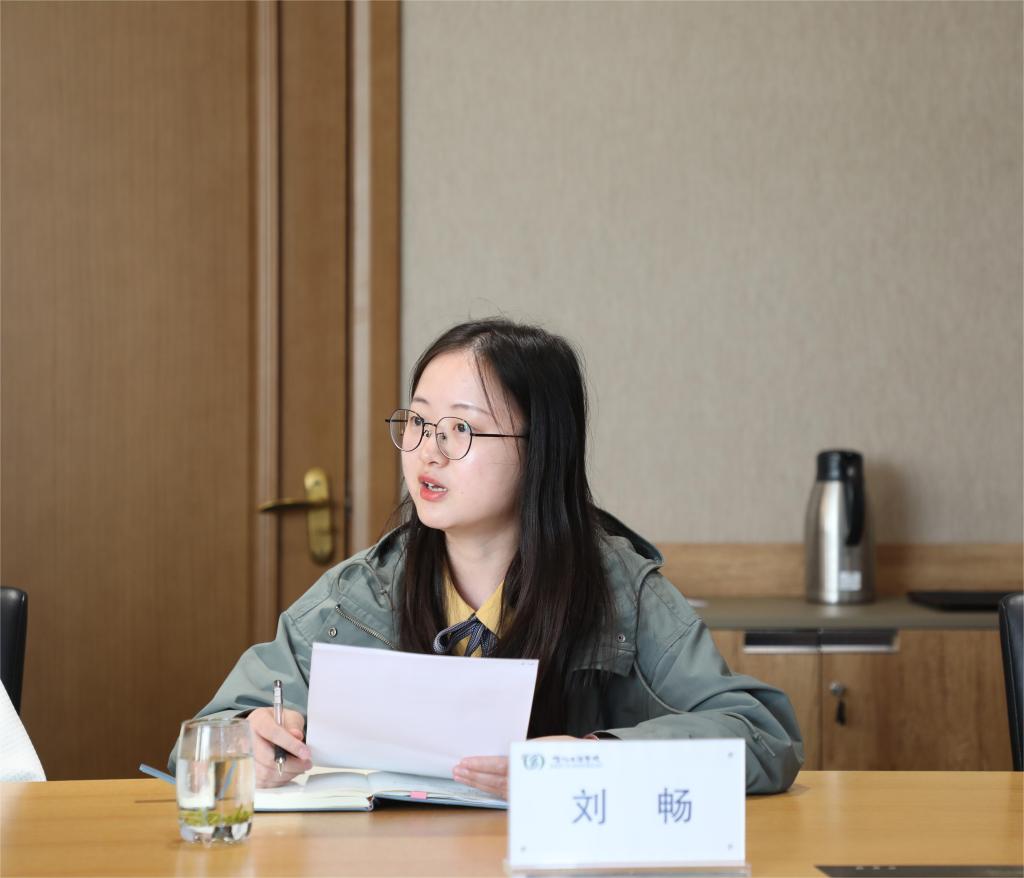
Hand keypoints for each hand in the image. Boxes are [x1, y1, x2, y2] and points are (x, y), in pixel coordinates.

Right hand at [248, 706, 312, 787]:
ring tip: (299, 768)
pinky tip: (288, 772)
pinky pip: (264, 783)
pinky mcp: (247, 773)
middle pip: (268, 758)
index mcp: (257, 721)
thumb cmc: (277, 723)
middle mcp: (246, 739)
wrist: (263, 729)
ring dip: (287, 774)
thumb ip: (293, 725)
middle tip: (306, 763)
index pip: (273, 733)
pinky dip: (279, 780)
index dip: (291, 744)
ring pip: (266, 773)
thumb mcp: (289, 716)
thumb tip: (297, 736)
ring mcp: (244, 758)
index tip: (305, 752)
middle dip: (292, 764)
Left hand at [453, 735, 584, 799]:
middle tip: (456, 770)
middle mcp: (526, 780)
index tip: (466, 763)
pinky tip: (478, 785)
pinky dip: (488, 789)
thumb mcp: (555, 746)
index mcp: (530, 765)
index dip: (482, 765)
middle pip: (494, 780)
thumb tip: (513, 753)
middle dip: (473, 775)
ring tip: (460, 776)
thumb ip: (535, 750)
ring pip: (496, 788)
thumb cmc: (571, 755)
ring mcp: (525, 789)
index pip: (500, 765)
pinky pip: (502, 793)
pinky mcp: (525, 795)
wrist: (588, 773)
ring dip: (477, 782)